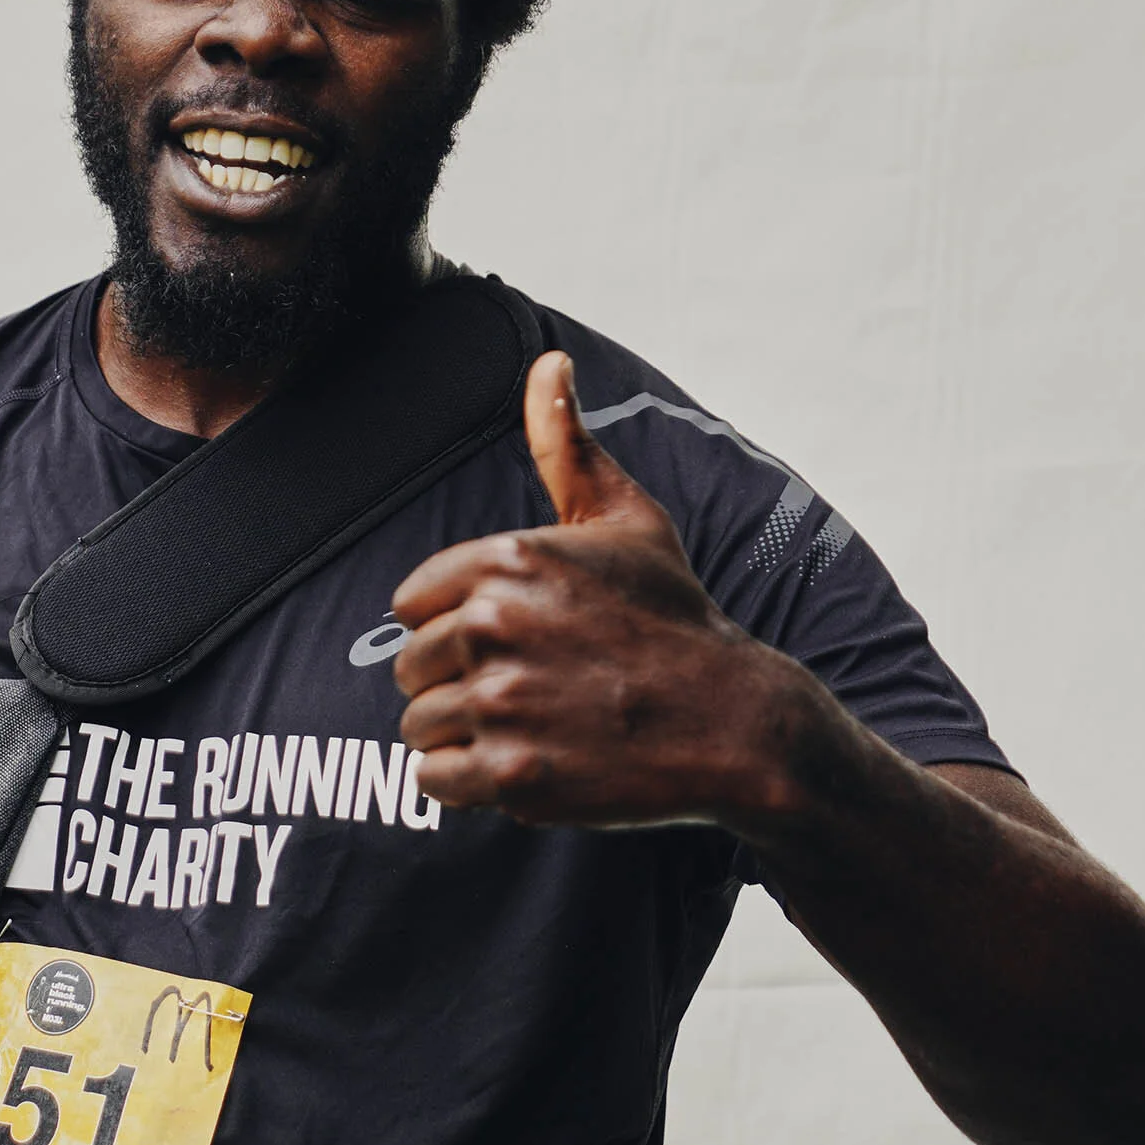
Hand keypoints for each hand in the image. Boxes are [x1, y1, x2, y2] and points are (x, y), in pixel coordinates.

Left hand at [391, 355, 800, 828]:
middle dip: (459, 682)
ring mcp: (502, 702)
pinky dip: (468, 783)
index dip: (457, 624)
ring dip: (465, 735)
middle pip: (411, 666)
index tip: (517, 639)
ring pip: (419, 725)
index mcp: (508, 559)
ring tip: (532, 727)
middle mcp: (494, 623)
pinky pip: (433, 780)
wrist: (733, 725)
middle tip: (533, 690)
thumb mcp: (627, 521)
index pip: (412, 603)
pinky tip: (525, 765)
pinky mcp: (512, 774)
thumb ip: (568, 444)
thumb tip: (549, 361)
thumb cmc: (673, 620)